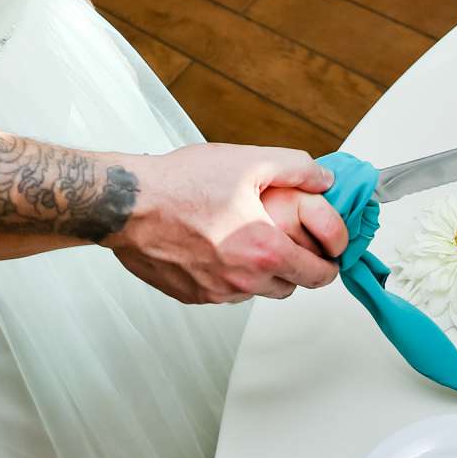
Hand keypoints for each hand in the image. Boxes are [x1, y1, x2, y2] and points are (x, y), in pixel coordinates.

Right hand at [107, 145, 339, 303]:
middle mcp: (244, 281)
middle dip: (292, 265)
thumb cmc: (183, 183)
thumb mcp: (249, 161)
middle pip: (289, 286)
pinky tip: (211, 245)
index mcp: (266, 251)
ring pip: (254, 290)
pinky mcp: (192, 296)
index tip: (325, 252)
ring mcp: (216, 293)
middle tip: (280, 237)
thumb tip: (324, 179)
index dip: (328, 263)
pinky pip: (222, 292)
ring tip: (240, 236)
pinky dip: (225, 274)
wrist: (128, 204)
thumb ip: (297, 169)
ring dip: (257, 271)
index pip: (319, 276)